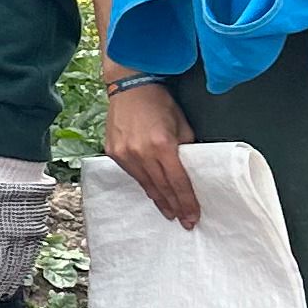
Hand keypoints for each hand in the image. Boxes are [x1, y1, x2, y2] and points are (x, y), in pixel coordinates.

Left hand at [0, 154, 53, 305]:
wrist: (19, 162)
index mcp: (1, 234)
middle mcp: (19, 238)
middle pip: (7, 272)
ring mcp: (30, 233)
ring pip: (20, 265)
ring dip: (11, 282)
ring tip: (2, 294)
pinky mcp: (37, 227)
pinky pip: (30, 254)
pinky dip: (22, 268)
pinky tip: (17, 274)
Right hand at [105, 78, 199, 230]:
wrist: (129, 86)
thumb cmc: (158, 101)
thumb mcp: (181, 123)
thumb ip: (187, 148)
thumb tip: (191, 168)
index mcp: (162, 145)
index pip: (178, 182)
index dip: (187, 201)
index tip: (193, 216)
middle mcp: (141, 153)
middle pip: (162, 188)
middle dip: (175, 207)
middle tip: (185, 221)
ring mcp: (125, 154)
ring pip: (146, 185)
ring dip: (159, 200)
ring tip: (170, 212)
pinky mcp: (114, 153)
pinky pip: (133, 175)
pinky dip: (145, 185)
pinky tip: (153, 193)